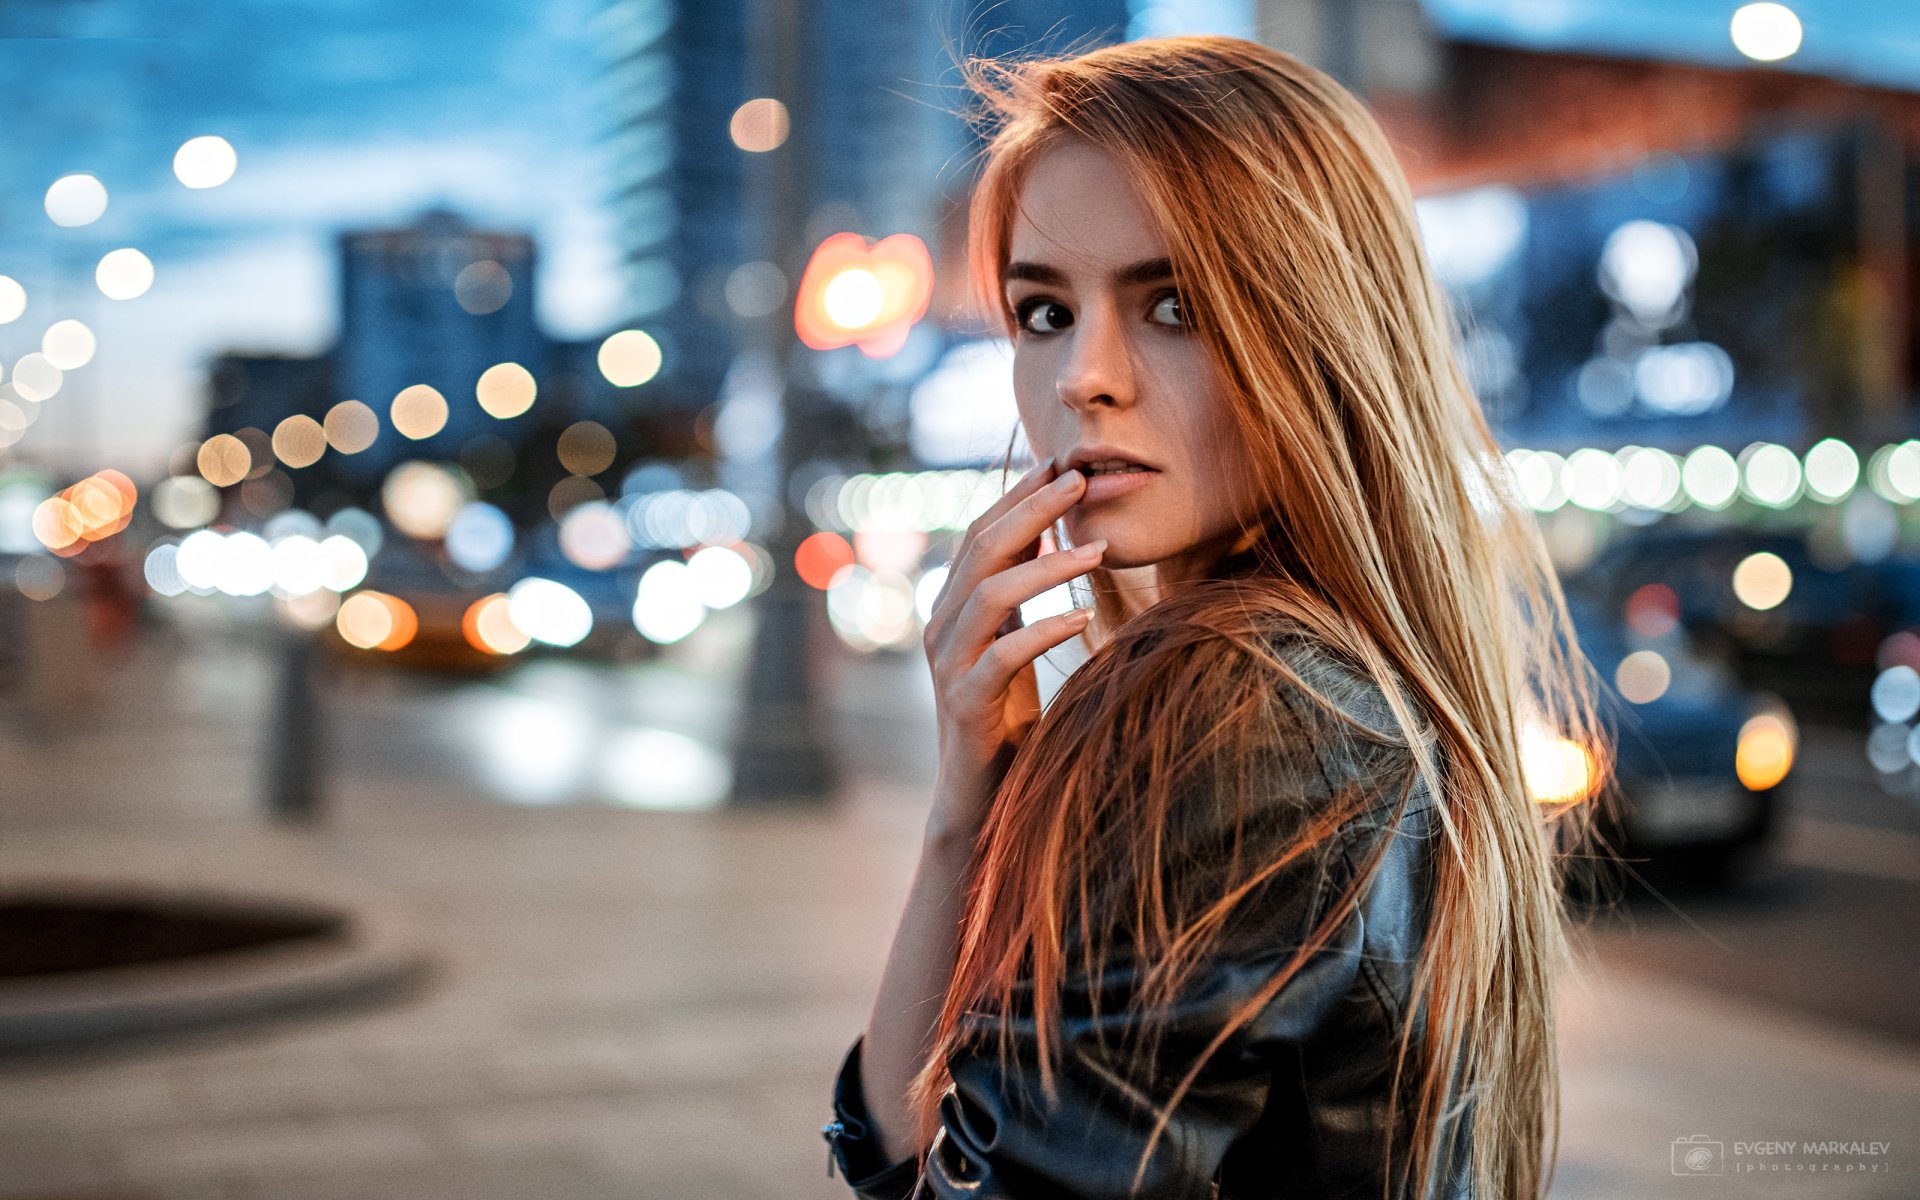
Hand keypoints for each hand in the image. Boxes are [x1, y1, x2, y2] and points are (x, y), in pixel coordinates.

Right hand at [921, 456, 1104, 840]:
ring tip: (1098, 550)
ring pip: (989, 594)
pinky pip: (1002, 656)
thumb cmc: (1007, 718)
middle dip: (1032, 509)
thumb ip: (1022, 590)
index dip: (1018, 494)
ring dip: (1045, 565)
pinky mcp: (965, 705)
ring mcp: (948, 665)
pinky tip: (1082, 617)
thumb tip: (1049, 527)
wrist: (983, 798)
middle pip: (981, 549)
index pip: (981, 532)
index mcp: (953, 606)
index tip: (1063, 461)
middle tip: (1081, 480)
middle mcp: (942, 626)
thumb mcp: (1017, 641)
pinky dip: (1042, 630)